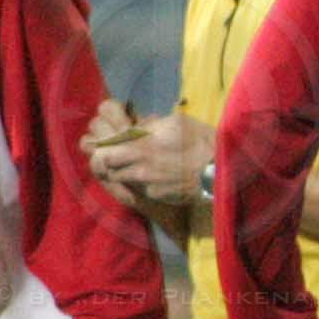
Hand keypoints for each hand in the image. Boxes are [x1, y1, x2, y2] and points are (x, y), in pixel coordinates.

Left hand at [95, 110, 213, 206]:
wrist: (219, 171)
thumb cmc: (200, 141)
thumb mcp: (175, 122)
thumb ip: (150, 124)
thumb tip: (137, 125)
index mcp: (141, 146)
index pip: (103, 150)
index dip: (100, 146)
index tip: (104, 142)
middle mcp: (138, 168)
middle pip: (105, 167)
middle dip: (107, 160)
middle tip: (114, 154)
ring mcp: (146, 185)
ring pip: (118, 179)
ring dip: (120, 172)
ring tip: (132, 165)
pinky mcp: (155, 196)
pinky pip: (137, 188)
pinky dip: (138, 182)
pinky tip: (151, 176)